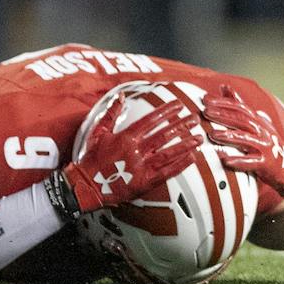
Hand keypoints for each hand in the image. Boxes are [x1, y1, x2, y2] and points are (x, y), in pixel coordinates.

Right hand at [51, 100, 200, 215]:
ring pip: (168, 153)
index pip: (151, 120)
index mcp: (126, 138)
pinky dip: (180, 165)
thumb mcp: (98, 132)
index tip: (178, 105)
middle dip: (181, 126)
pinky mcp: (144, 183)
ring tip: (198, 137)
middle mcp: (135, 151)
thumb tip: (120, 97)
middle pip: (163, 135)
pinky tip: (192, 158)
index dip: (166, 111)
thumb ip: (111, 113)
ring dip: (185, 144)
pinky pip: (166, 173)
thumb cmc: (91, 159)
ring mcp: (141, 168)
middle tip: (194, 119)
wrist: (85, 186)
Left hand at [204, 86, 283, 198]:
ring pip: (245, 139)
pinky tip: (226, 160)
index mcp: (257, 120)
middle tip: (205, 112)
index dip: (223, 102)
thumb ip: (239, 105)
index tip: (205, 100)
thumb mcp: (255, 121)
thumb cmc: (266, 142)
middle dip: (223, 115)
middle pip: (241, 120)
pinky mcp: (266, 163)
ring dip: (229, 136)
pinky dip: (239, 161)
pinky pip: (252, 162)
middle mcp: (261, 130)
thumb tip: (225, 86)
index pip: (240, 107)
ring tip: (213, 135)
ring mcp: (264, 146)